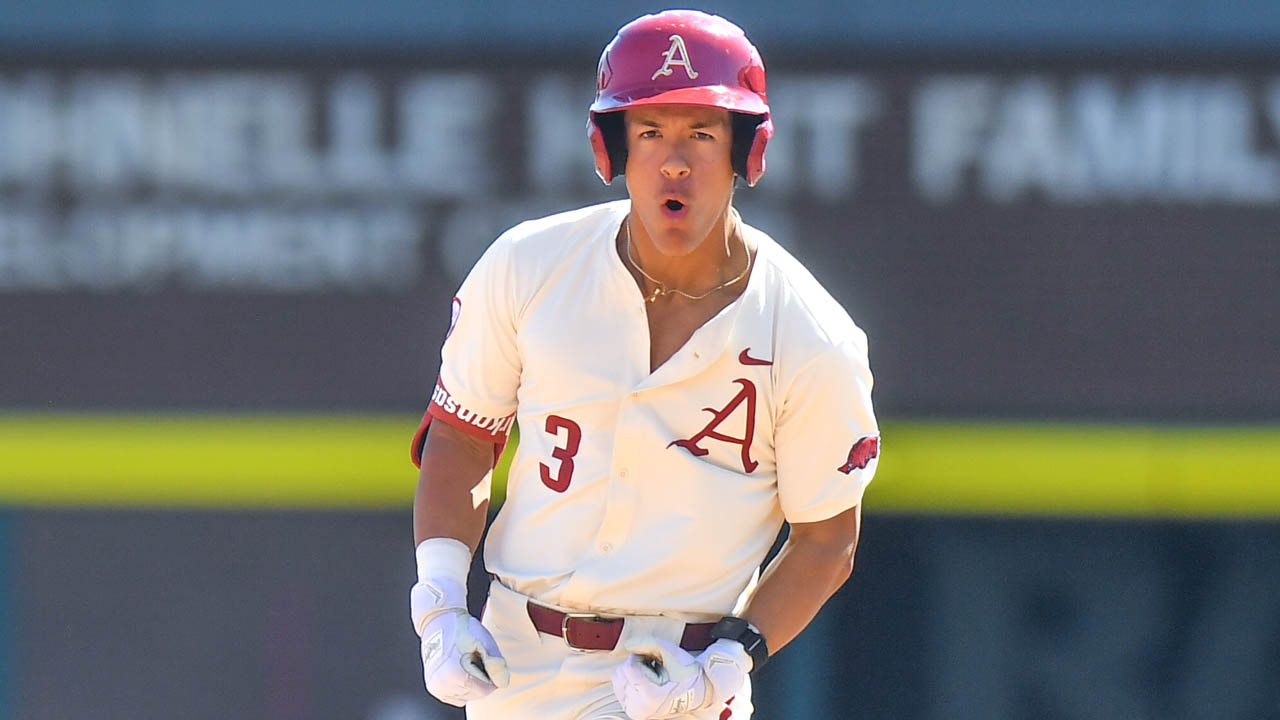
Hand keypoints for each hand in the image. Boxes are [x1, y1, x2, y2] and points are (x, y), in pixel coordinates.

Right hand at [412, 577, 509, 705]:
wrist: (441, 621)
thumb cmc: (464, 630)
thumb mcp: (484, 642)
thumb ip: (496, 664)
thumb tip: (502, 683)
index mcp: (455, 674)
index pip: (485, 690)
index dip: (490, 674)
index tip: (482, 657)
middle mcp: (443, 685)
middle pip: (476, 694)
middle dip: (480, 678)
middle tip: (472, 657)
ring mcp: (437, 687)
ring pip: (466, 696)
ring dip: (470, 682)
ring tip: (464, 661)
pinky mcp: (434, 687)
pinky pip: (456, 696)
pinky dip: (461, 686)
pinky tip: (459, 669)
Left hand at [610, 637, 749, 718]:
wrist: (696, 692)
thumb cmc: (685, 672)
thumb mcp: (670, 652)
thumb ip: (648, 643)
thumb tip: (627, 644)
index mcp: (650, 696)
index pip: (628, 667)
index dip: (640, 657)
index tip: (654, 661)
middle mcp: (640, 708)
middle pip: (621, 673)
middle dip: (636, 664)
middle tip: (653, 668)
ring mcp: (635, 711)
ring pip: (618, 680)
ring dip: (632, 672)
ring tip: (650, 675)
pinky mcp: (633, 712)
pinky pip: (619, 689)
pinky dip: (629, 680)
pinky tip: (644, 681)